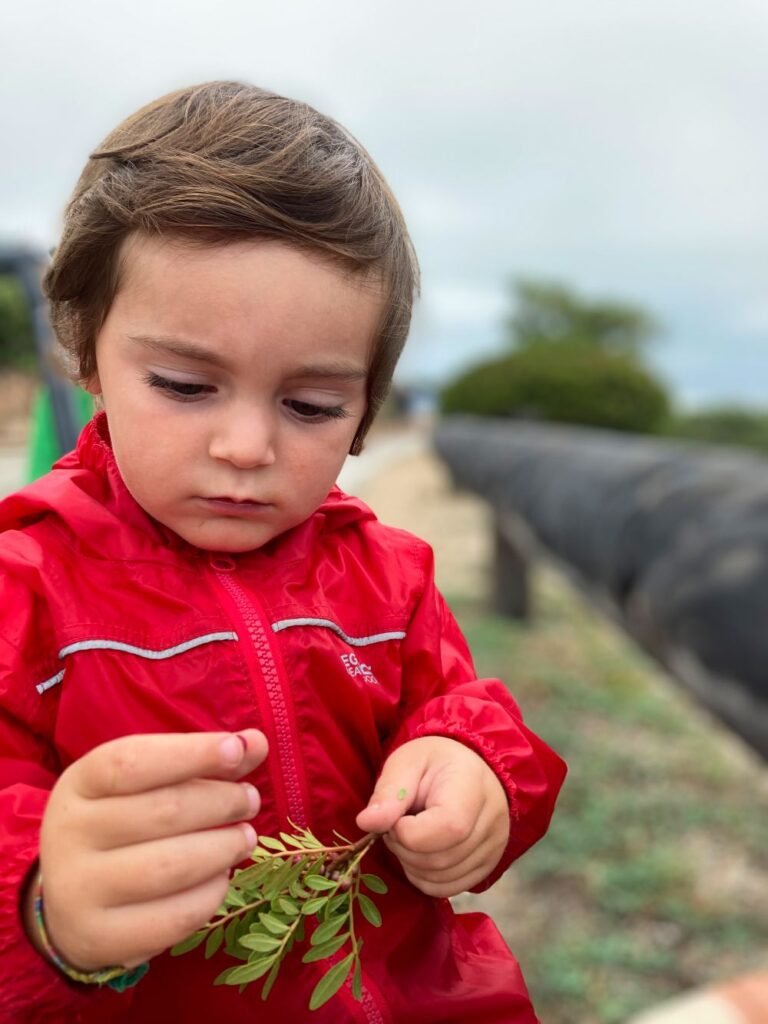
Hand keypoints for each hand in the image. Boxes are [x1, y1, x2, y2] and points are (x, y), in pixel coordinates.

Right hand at [30, 729, 267, 970]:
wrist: (68, 897)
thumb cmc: (121, 820)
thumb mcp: (148, 780)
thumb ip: (203, 759)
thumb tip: (256, 743)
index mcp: (80, 783)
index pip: (133, 762)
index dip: (191, 754)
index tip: (237, 750)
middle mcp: (69, 834)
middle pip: (163, 812)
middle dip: (222, 802)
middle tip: (249, 800)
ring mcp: (78, 891)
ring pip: (170, 867)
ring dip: (223, 848)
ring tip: (245, 838)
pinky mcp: (99, 938)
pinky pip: (172, 918)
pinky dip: (210, 895)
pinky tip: (222, 876)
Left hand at [355, 736, 509, 896]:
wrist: (467, 768)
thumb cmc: (434, 762)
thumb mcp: (407, 762)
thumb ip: (388, 793)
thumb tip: (365, 823)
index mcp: (473, 788)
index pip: (448, 828)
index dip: (409, 833)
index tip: (396, 818)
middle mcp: (493, 822)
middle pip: (441, 859)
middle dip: (405, 848)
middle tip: (396, 825)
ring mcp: (495, 847)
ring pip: (442, 878)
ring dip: (412, 863)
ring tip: (410, 835)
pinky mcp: (489, 865)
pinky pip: (450, 888)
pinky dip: (425, 878)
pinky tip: (420, 853)